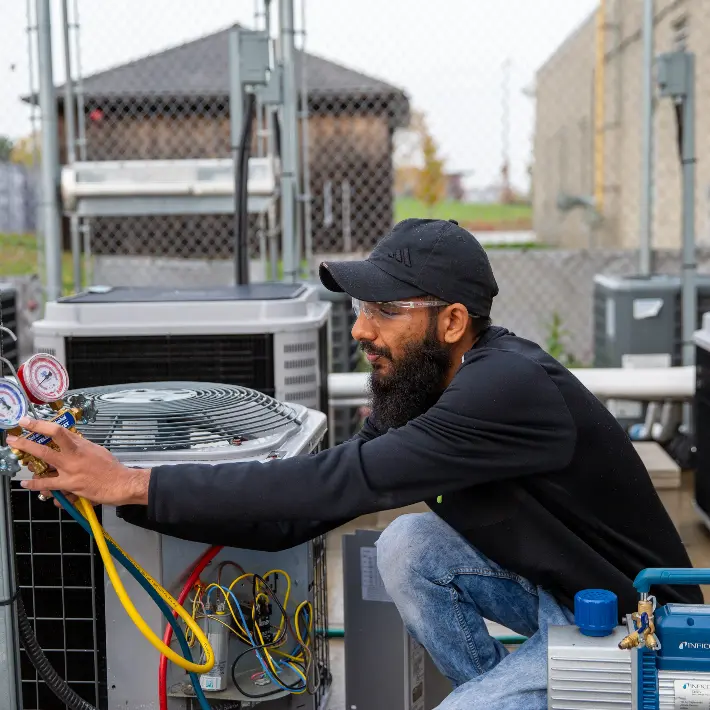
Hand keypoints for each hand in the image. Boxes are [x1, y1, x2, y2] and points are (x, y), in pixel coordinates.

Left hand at [7, 416, 150, 506]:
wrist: (120, 483)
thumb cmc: (111, 467)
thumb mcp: (97, 450)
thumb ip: (81, 446)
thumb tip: (70, 441)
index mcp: (80, 446)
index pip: (57, 431)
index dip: (39, 425)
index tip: (27, 421)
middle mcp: (73, 458)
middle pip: (45, 448)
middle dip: (26, 442)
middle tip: (13, 438)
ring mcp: (70, 472)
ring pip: (44, 467)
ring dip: (29, 463)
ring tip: (20, 460)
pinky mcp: (70, 486)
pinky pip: (48, 485)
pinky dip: (36, 485)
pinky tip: (27, 483)